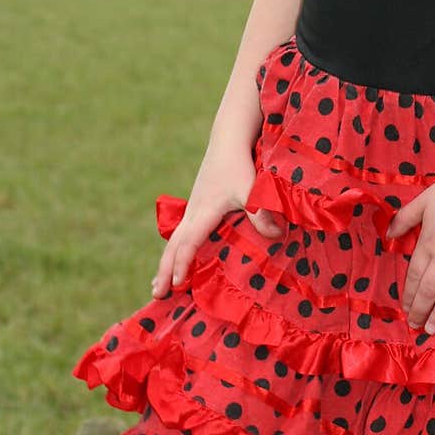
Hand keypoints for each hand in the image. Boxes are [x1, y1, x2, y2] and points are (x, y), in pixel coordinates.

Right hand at [151, 141, 281, 296]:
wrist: (228, 140)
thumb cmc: (238, 165)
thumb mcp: (251, 189)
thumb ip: (261, 213)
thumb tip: (277, 236)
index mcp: (203, 213)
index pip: (188, 244)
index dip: (182, 264)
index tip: (178, 284)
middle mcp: (193, 213)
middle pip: (173, 246)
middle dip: (164, 271)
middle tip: (157, 294)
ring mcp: (193, 208)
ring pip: (174, 240)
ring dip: (166, 262)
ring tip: (158, 285)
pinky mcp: (197, 205)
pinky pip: (181, 233)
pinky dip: (174, 250)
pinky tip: (175, 258)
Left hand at [385, 165, 434, 335]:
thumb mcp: (421, 202)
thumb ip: (403, 220)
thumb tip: (387, 236)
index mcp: (427, 245)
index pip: (413, 276)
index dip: (408, 295)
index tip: (405, 309)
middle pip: (429, 290)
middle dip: (420, 310)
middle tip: (416, 327)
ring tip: (434, 329)